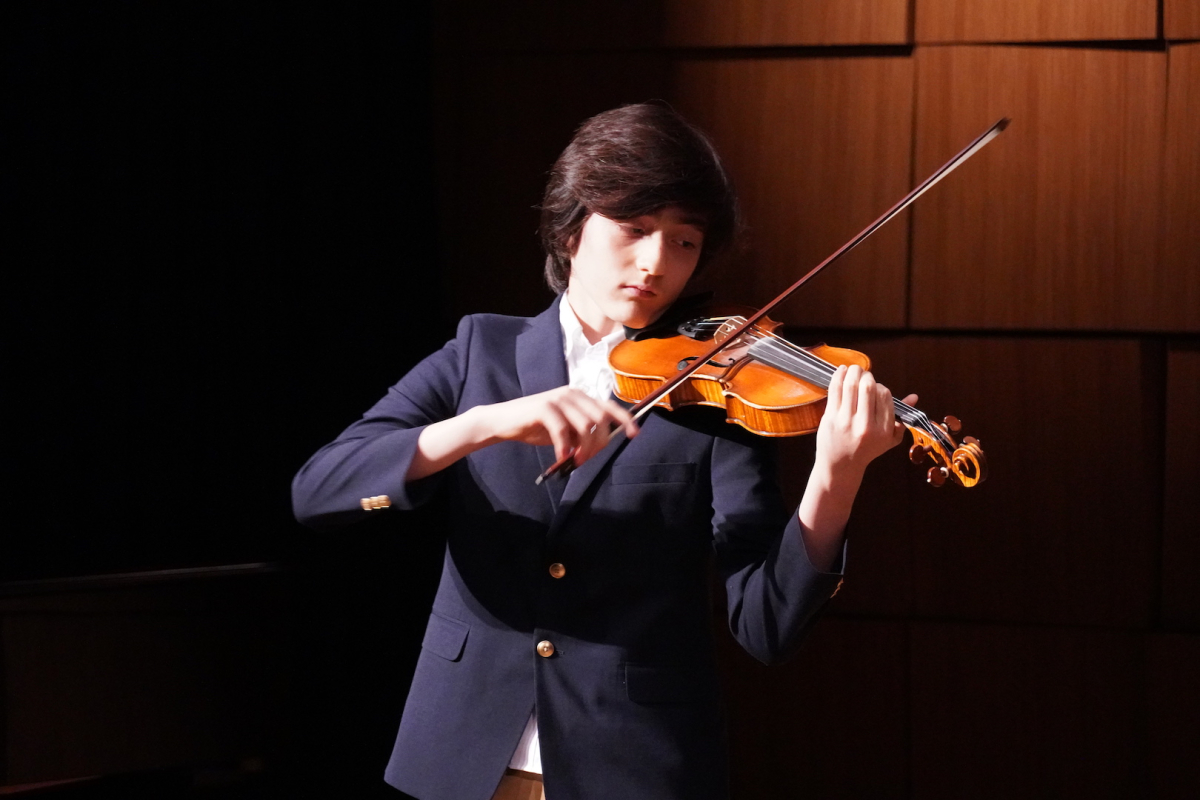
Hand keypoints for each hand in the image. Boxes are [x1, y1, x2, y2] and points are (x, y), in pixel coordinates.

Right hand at [478, 386, 638, 465]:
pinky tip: (560, 457)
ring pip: (585, 425)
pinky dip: (564, 447)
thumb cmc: (535, 427)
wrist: (504, 421)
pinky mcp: (544, 407)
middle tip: (585, 460)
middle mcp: (572, 394)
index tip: (634, 435)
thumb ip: (582, 433)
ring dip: (583, 449)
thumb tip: (600, 445)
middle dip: (598, 444)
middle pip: (601, 419)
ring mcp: (558, 398)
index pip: (610, 406)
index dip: (625, 419)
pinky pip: (562, 431)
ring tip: (573, 461)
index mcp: (580, 397)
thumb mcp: (565, 430)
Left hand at [815, 364, 915, 479]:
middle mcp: (866, 425)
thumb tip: (914, 396)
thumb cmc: (866, 451)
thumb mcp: (889, 439)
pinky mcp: (830, 418)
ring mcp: (846, 422)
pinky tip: (841, 370)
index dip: (880, 386)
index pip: (885, 395)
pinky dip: (838, 376)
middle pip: (869, 387)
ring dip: (853, 371)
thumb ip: (902, 418)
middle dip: (867, 375)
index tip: (875, 388)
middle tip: (863, 374)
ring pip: (851, 386)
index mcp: (883, 430)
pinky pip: (835, 390)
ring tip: (853, 369)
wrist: (840, 466)